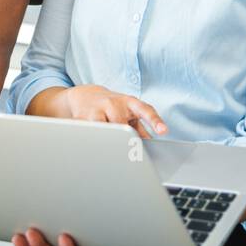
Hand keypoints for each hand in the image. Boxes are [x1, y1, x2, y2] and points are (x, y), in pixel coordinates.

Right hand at [47, 84, 167, 137]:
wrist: (85, 96)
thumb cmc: (112, 107)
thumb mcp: (129, 113)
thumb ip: (142, 129)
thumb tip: (152, 146)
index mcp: (129, 102)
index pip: (145, 110)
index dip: (155, 121)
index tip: (163, 131)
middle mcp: (113, 103)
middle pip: (123, 127)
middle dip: (125, 140)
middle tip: (126, 148)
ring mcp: (96, 109)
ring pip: (106, 131)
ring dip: (108, 140)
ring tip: (106, 142)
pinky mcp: (81, 117)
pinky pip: (89, 134)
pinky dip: (92, 140)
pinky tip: (89, 139)